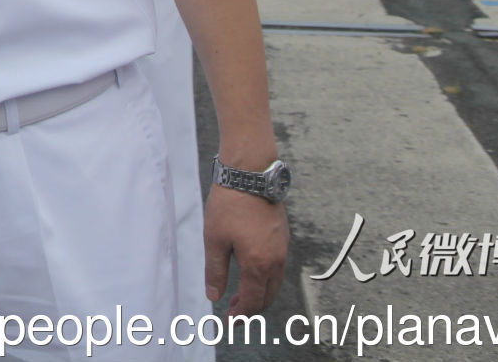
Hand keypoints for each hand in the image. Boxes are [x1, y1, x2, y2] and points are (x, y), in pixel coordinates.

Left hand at [204, 185, 287, 315]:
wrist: (250, 175)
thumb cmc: (229, 206)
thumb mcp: (214, 240)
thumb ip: (216, 271)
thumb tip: (215, 297)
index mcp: (259, 264)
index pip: (253, 301)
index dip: (240, 315)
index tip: (228, 322)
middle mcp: (276, 260)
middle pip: (267, 296)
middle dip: (250, 307)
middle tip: (231, 310)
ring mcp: (282, 248)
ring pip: (275, 282)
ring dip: (259, 292)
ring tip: (238, 293)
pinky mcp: (283, 237)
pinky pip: (278, 267)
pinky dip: (265, 277)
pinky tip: (249, 271)